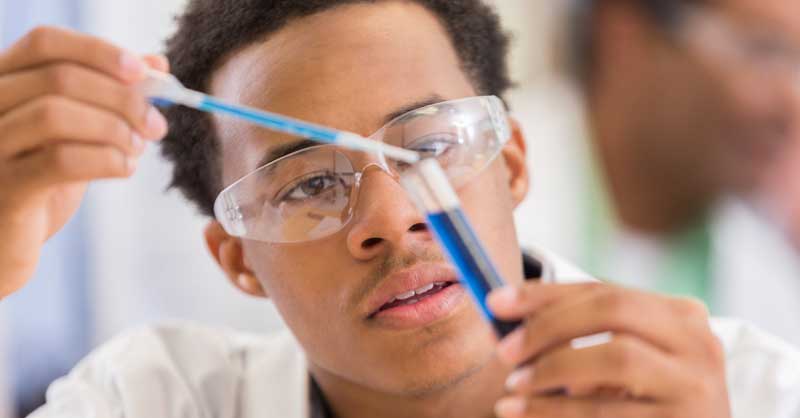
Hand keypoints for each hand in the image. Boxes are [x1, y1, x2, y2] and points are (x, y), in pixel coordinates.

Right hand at [0, 26, 168, 297]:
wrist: (5, 247)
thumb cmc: (40, 184)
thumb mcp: (75, 134)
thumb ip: (109, 97)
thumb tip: (156, 65)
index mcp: (2, 82)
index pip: (45, 43)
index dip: (99, 51)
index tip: (142, 72)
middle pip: (60, 77)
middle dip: (123, 98)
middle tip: (157, 124)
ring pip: (56, 114)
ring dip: (115, 129)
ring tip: (138, 148)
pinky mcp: (4, 188)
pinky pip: (61, 160)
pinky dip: (107, 160)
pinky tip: (126, 168)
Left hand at [487, 282, 730, 417]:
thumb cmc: (647, 404)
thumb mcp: (622, 361)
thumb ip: (578, 333)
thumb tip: (505, 312)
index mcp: (680, 315)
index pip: (602, 290)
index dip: (544, 294)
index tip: (494, 302)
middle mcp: (698, 343)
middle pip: (612, 310)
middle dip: (548, 326)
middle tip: (504, 352)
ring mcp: (695, 386)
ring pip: (614, 358)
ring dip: (551, 370)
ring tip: (511, 388)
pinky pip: (608, 412)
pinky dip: (557, 410)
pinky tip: (523, 413)